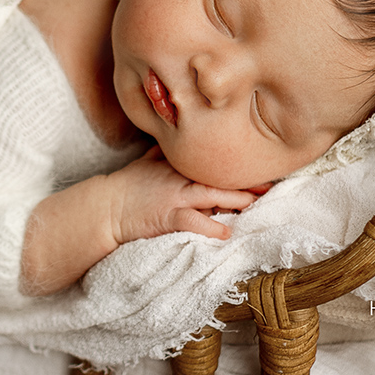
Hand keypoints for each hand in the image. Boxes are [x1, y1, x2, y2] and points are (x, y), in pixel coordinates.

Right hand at [106, 146, 257, 244]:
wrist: (105, 207)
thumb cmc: (128, 186)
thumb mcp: (148, 163)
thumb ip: (167, 154)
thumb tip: (179, 142)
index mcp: (178, 166)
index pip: (212, 163)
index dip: (237, 167)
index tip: (259, 167)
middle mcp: (179, 178)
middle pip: (217, 177)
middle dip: (244, 182)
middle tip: (269, 185)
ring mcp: (174, 196)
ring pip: (210, 195)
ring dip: (235, 199)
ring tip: (255, 202)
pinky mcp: (167, 217)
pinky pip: (192, 221)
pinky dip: (210, 226)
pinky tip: (226, 232)